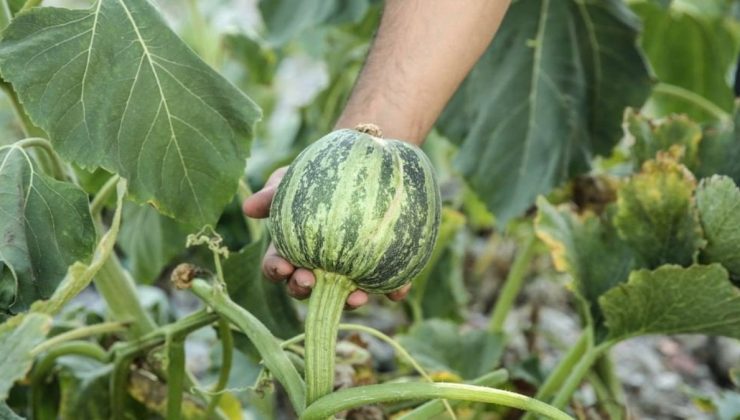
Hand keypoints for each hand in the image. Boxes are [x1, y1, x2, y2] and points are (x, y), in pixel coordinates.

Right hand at [242, 167, 411, 308]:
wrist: (364, 160)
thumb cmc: (319, 173)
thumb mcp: (293, 178)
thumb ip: (273, 193)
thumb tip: (249, 208)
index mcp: (293, 248)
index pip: (279, 266)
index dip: (278, 270)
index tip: (284, 267)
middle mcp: (319, 265)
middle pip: (307, 288)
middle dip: (305, 290)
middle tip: (311, 281)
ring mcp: (350, 269)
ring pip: (345, 294)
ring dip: (349, 301)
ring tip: (357, 295)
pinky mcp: (381, 268)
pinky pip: (388, 283)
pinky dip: (394, 290)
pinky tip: (399, 292)